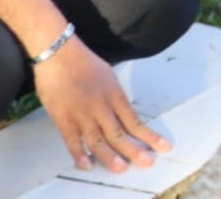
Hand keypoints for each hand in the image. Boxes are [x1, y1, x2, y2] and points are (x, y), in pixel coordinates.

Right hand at [35, 37, 170, 171]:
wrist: (58, 53)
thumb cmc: (83, 61)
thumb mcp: (108, 76)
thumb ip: (115, 97)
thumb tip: (122, 115)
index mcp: (114, 95)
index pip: (134, 121)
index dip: (149, 136)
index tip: (163, 147)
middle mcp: (101, 106)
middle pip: (120, 134)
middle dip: (135, 150)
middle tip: (147, 162)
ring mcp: (82, 114)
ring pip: (99, 141)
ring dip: (110, 157)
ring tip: (122, 168)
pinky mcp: (64, 119)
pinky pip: (73, 141)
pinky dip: (80, 155)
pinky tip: (87, 165)